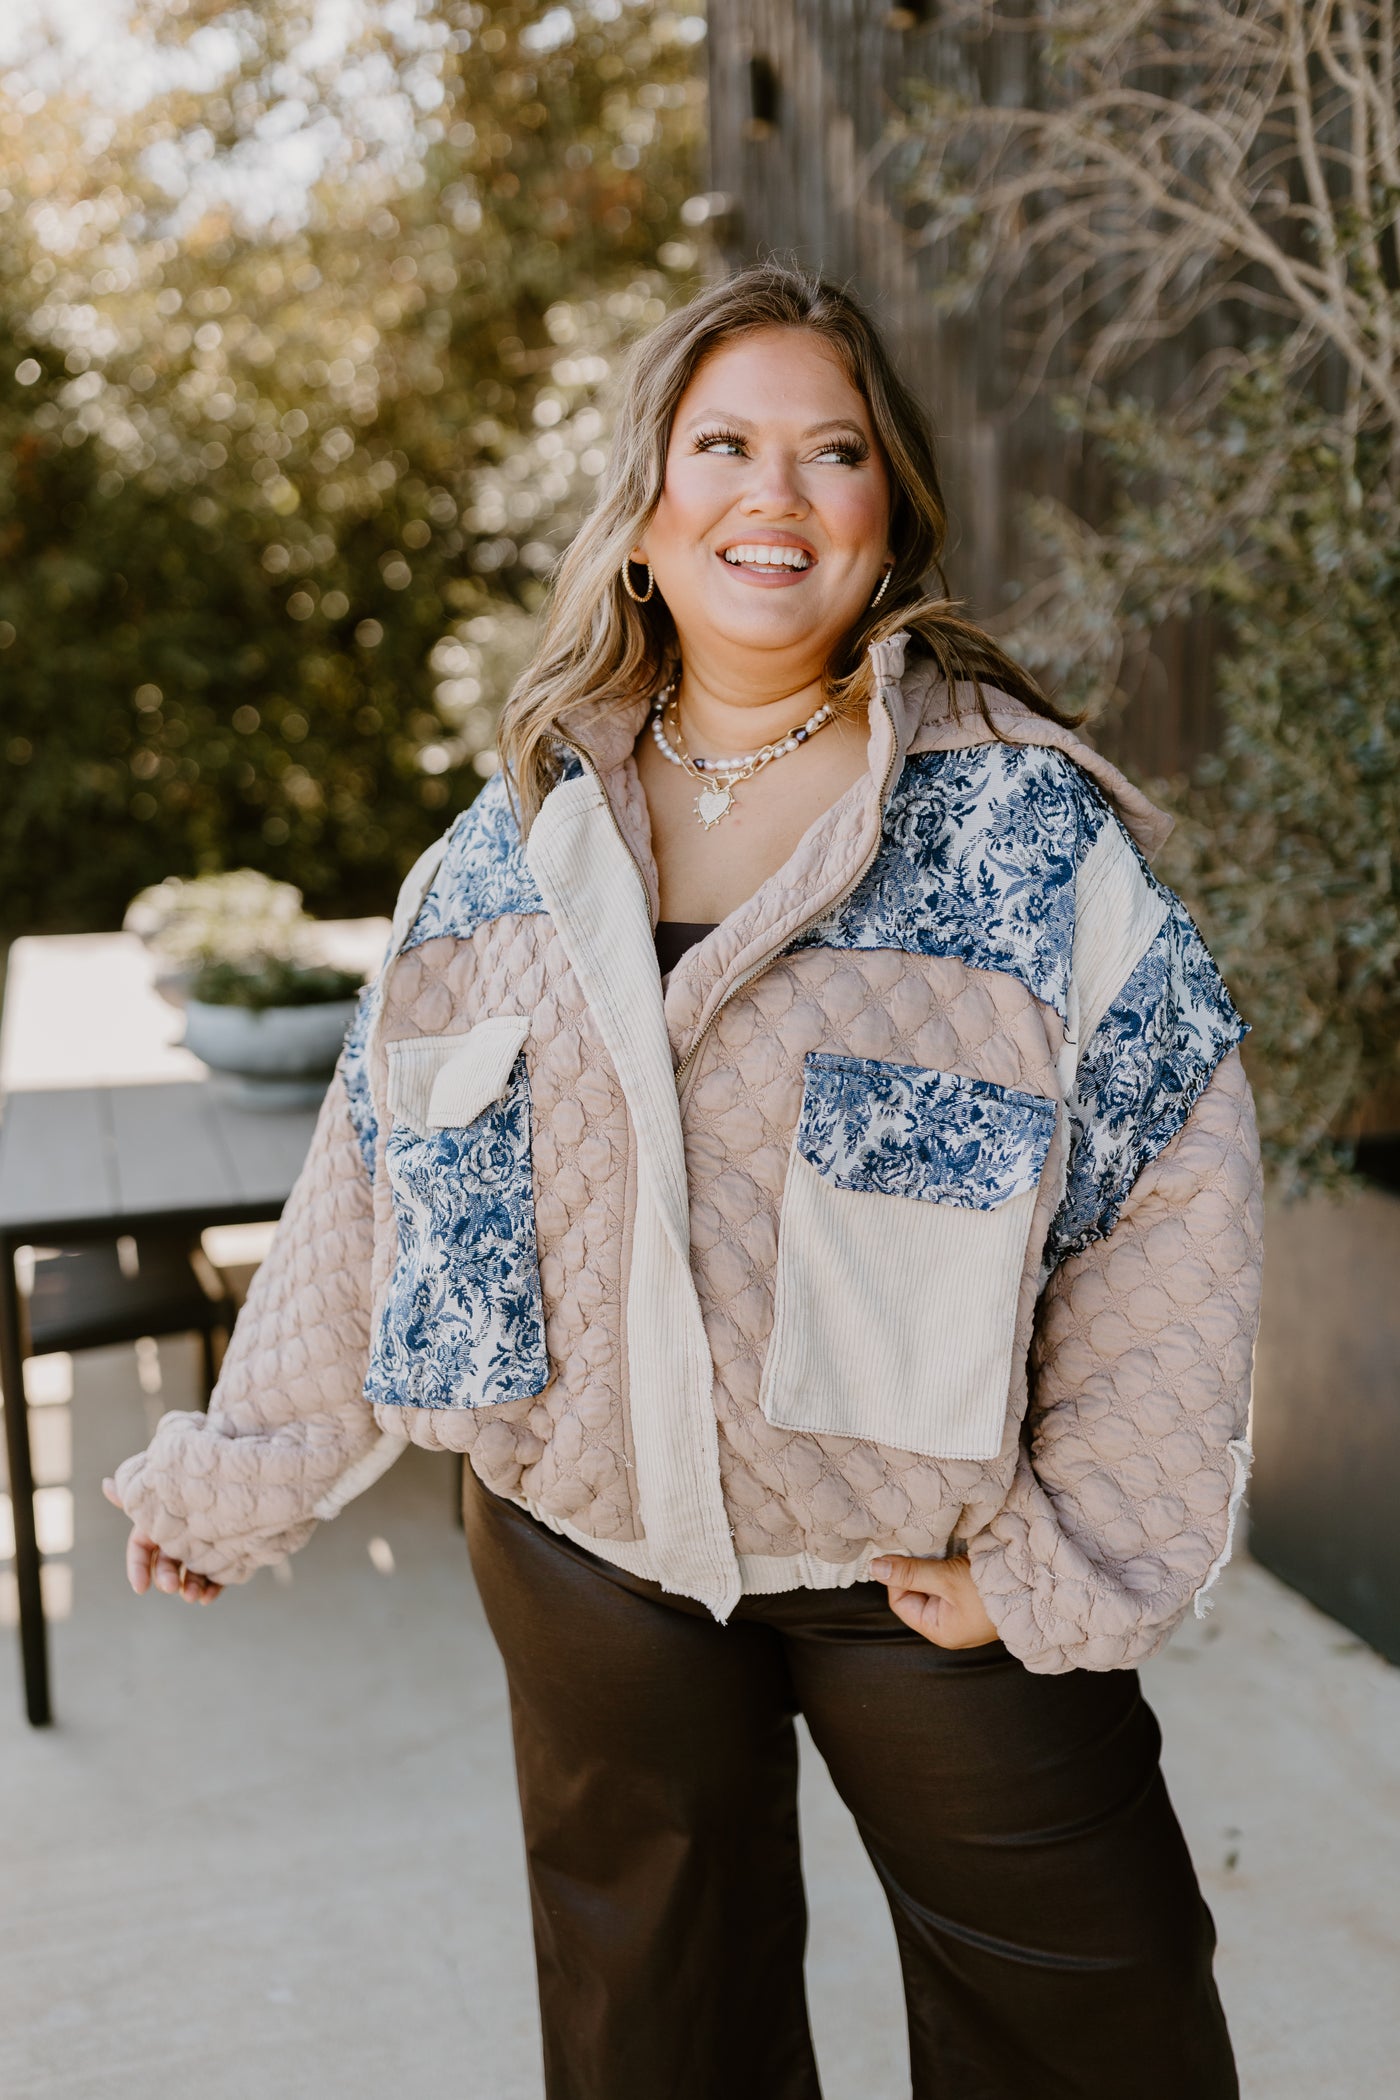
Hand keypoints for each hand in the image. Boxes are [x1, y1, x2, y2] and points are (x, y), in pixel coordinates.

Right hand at [102, 1479, 221, 1604]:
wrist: (237, 1472)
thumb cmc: (193, 1475)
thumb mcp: (165, 1483)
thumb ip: (136, 1491)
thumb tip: (106, 1484)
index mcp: (159, 1523)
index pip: (141, 1550)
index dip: (138, 1569)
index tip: (140, 1588)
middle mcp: (179, 1537)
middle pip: (166, 1564)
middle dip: (166, 1578)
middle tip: (171, 1588)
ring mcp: (202, 1546)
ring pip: (190, 1573)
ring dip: (189, 1587)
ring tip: (193, 1597)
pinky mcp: (226, 1551)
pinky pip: (217, 1575)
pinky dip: (211, 1588)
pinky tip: (208, 1597)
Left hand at [869, 1552, 998, 1649]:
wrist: (1037, 1588)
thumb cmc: (993, 1593)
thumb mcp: (946, 1580)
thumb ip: (910, 1573)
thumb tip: (875, 1568)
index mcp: (939, 1630)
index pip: (900, 1602)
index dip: (899, 1577)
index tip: (905, 1554)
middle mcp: (949, 1624)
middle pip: (916, 1592)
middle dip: (918, 1569)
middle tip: (926, 1549)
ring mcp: (963, 1611)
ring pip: (933, 1583)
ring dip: (934, 1565)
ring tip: (942, 1551)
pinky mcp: (974, 1596)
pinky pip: (950, 1580)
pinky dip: (948, 1565)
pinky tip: (954, 1554)